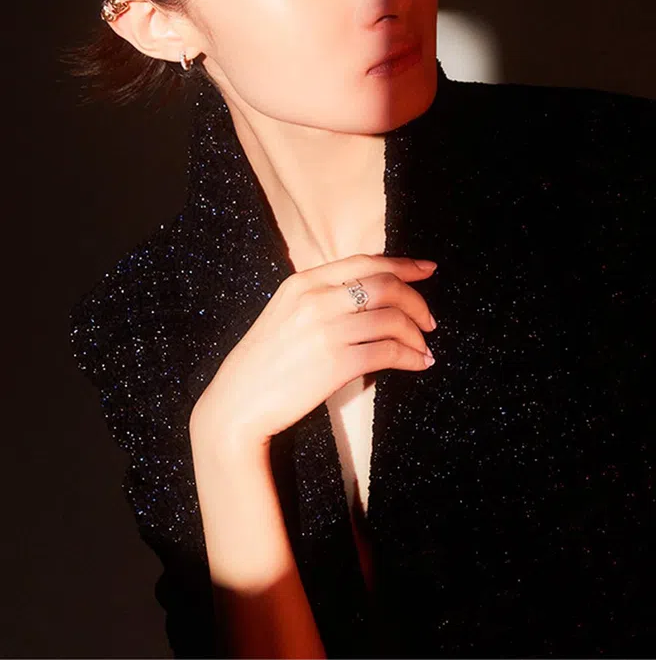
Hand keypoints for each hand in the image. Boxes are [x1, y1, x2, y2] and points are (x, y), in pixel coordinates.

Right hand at [189, 254, 437, 450]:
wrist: (236, 404)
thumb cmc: (262, 363)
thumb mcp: (285, 314)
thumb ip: (320, 298)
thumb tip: (370, 296)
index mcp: (302, 282)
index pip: (364, 262)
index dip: (402, 264)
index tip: (426, 270)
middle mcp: (315, 299)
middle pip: (385, 286)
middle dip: (416, 301)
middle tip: (430, 320)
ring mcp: (326, 330)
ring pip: (391, 319)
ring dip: (417, 334)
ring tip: (424, 347)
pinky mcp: (336, 363)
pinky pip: (388, 352)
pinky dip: (411, 357)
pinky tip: (419, 364)